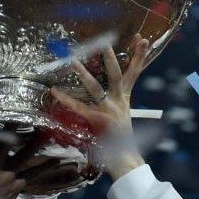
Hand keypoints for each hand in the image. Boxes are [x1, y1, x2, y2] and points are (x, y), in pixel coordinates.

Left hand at [49, 35, 149, 180]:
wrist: (124, 159)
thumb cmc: (121, 140)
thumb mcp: (122, 117)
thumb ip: (116, 103)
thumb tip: (107, 94)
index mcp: (125, 99)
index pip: (134, 73)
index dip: (139, 56)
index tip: (143, 39)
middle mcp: (118, 102)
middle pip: (116, 74)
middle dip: (111, 57)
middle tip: (105, 40)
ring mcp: (108, 111)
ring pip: (95, 88)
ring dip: (84, 73)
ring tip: (73, 60)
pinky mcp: (97, 120)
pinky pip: (78, 107)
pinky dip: (66, 99)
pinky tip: (55, 90)